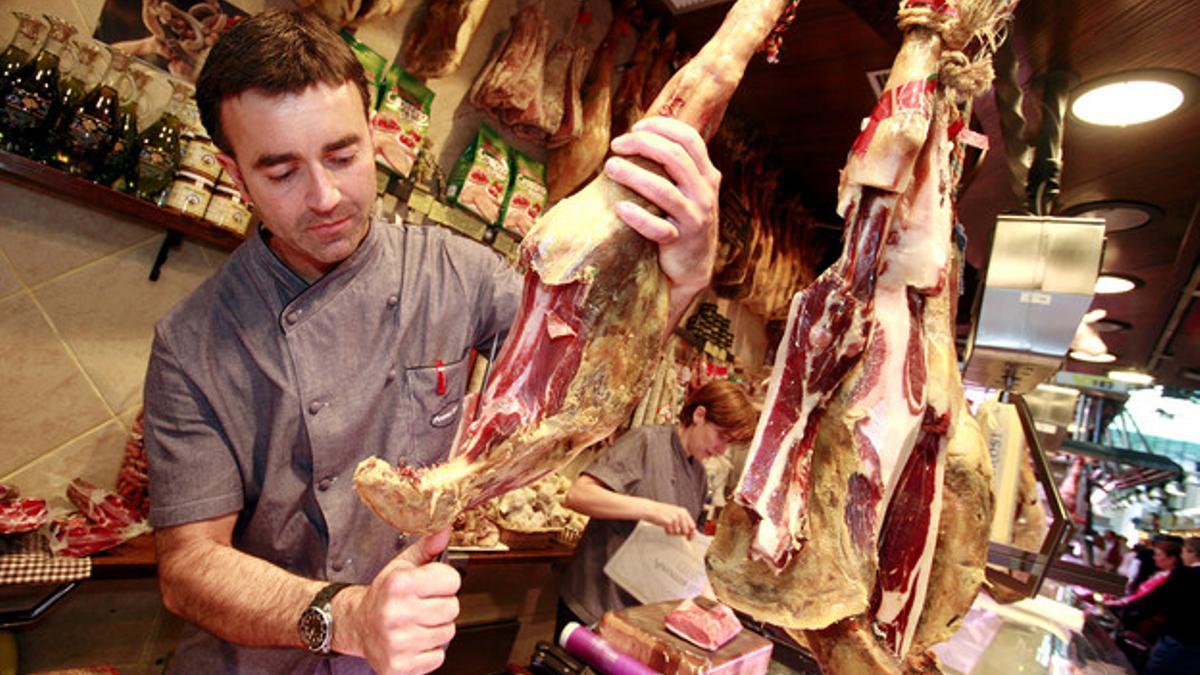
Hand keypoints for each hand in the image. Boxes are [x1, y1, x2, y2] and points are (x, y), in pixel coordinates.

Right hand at [338, 529, 460, 674]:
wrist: (357, 625)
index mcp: (398, 584)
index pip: (451, 580)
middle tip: (423, 605)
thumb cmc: (384, 595)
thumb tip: (445, 529)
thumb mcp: (401, 566)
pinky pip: (438, 657)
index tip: (432, 584)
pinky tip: (413, 641)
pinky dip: (429, 650)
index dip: (445, 581)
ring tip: (417, 623)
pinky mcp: (399, 666)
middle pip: (452, 608)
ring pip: (447, 633)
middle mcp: (396, 614)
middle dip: (442, 605)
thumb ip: (426, 548)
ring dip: (436, 628)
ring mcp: (397, 643)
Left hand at [604, 116, 720, 297]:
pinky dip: (637, 217)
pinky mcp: (681, 241)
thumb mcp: (687, 190)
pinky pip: (658, 228)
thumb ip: (673, 166)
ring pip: (663, 190)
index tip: (635, 127)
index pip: (689, 138)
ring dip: (633, 175)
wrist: (692, 267)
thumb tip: (636, 136)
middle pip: (675, 157)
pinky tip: (620, 208)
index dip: (662, 127)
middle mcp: (705, 193)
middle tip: (616, 145)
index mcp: (707, 175)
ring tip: (610, 167)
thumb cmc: (680, 220)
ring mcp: (695, 217)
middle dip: (643, 144)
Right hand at [644, 501, 696, 538]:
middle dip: (680, 533)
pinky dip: (667, 532)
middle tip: (672, 529)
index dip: (691, 534)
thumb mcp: (675, 515)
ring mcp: (675, 517)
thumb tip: (689, 533)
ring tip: (667, 526)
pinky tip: (664, 526)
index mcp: (684, 512)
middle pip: (686, 531)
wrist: (651, 509)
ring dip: (672, 532)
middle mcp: (681, 514)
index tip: (689, 539)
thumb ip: (683, 522)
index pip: (693, 526)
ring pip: (678, 533)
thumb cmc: (662, 513)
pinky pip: (671, 532)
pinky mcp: (669, 521)